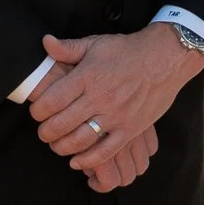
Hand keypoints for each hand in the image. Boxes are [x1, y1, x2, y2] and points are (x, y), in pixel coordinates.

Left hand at [27, 22, 203, 179]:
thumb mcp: (96, 44)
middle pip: (62, 124)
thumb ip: (68, 48)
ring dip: (62, 148)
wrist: (166, 58)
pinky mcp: (130, 129)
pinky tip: (77, 161)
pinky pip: (106, 151)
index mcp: (87, 76)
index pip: (52, 100)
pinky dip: (88, 161)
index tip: (37, 112)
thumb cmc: (128, 51)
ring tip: (57, 145)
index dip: (38, 111)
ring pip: (80, 140)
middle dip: (46, 132)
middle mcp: (100, 98)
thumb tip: (45, 43)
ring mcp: (116, 116)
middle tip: (43, 132)